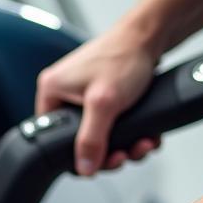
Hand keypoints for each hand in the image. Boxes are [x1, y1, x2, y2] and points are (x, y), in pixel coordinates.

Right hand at [35, 22, 161, 174]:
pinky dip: (130, 134)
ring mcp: (84, 96)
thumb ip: (91, 139)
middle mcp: (65, 94)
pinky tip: (144, 134)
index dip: (76, 157)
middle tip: (124, 154)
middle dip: (108, 153)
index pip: (52, 139)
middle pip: (80, 142)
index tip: (100, 162)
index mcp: (51, 92)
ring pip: (100, 137)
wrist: (151, 35)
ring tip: (141, 143)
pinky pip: (112, 127)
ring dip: (124, 146)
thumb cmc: (124, 55)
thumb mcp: (104, 103)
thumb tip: (84, 168)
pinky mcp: (103, 97)